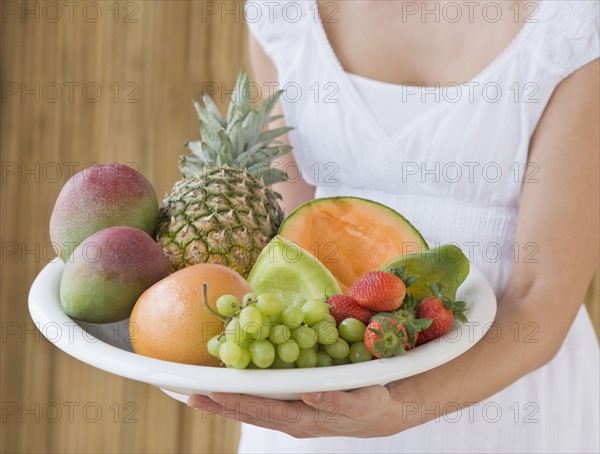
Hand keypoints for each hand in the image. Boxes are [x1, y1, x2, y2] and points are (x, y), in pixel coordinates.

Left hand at [187, 385, 405, 437]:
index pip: (264, 411)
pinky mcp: (294, 409)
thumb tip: (308, 394)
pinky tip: (231, 393)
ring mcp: (291, 417)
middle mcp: (293, 421)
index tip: (214, 393)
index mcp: (305, 419)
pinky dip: (243, 400)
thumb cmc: (370, 405)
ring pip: (254, 412)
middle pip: (251, 415)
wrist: (377, 414)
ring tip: (201, 396)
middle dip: (221, 407)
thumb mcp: (359, 402)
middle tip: (192, 396)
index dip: (239, 402)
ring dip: (227, 405)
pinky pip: (263, 406)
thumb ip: (335, 400)